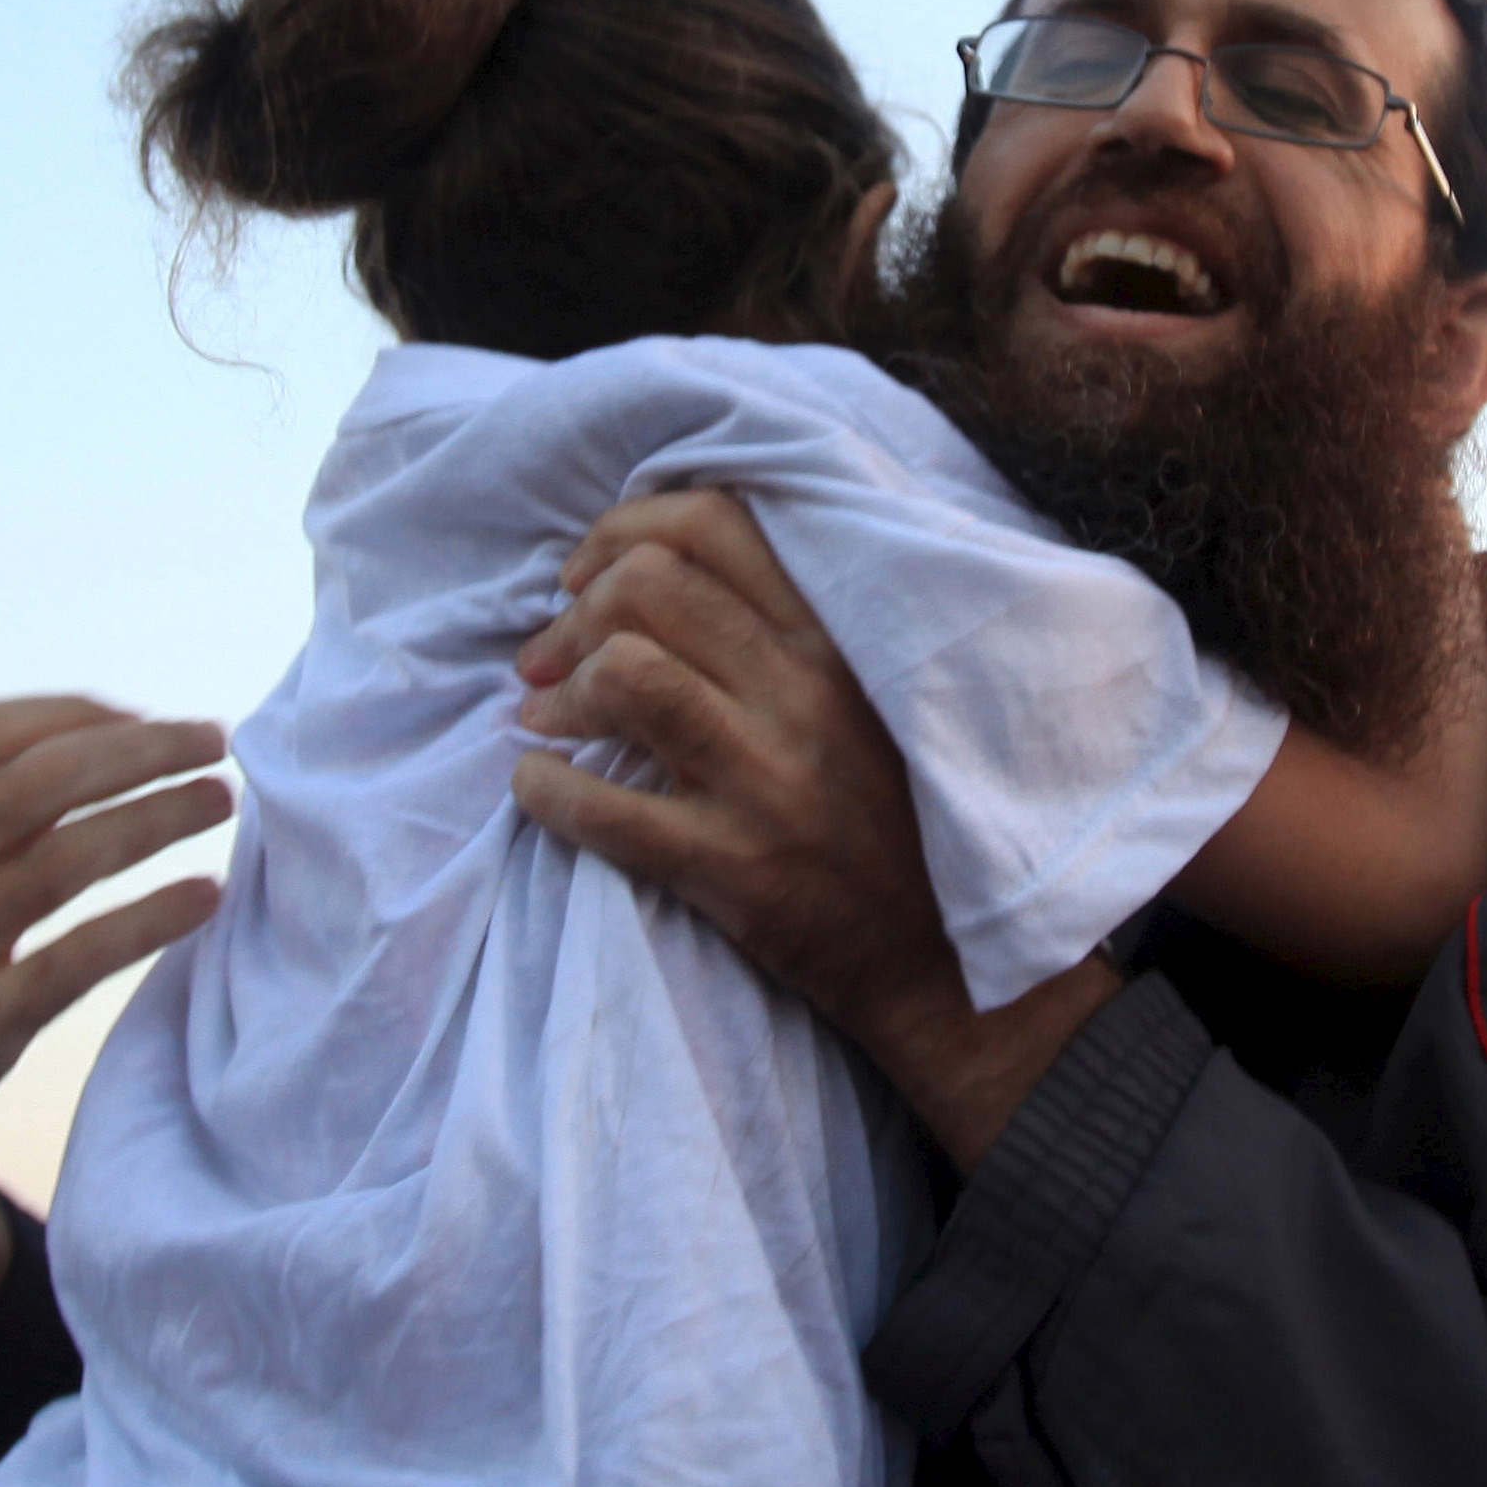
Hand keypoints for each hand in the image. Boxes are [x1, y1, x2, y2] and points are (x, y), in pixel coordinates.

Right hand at [0, 682, 234, 1247]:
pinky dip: (148, 920)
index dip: (76, 715)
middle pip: (32, 786)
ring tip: (221, 801)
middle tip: (212, 741)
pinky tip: (204, 897)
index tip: (146, 719)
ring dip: (157, 819)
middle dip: (135, 751)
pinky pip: (76, 961)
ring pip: (62, 863)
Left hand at [511, 492, 1111, 1166]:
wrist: (948, 962)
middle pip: (650, 585)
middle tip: (547, 657)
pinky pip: (602, 809)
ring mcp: (769, 779)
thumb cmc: (897, 820)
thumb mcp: (872, 695)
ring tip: (545, 717)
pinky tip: (537, 786)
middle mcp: (806, 691)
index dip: (623, 531)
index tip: (587, 575)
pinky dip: (543, 788)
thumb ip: (793, 630)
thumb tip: (656, 571)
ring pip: (627, 673)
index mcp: (838, 638)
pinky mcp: (733, 866)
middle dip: (574, 612)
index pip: (714, 524)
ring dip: (559, 690)